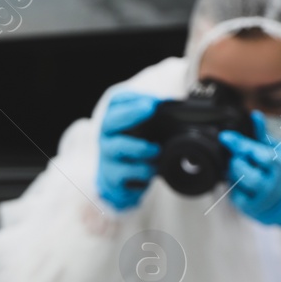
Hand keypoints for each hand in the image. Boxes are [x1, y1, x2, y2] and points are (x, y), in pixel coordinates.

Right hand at [96, 90, 162, 211]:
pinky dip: (142, 170)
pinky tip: (153, 169)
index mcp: (115, 120)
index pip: (117, 101)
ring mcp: (106, 157)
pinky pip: (124, 173)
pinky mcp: (111, 177)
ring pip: (117, 148)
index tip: (153, 101)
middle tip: (149, 108)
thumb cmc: (134, 153)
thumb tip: (174, 103)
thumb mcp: (143, 132)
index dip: (133, 97)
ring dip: (139, 146)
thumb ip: (155, 119)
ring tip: (156, 150)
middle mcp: (106, 136)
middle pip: (110, 120)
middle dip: (130, 112)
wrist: (120, 184)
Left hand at [220, 111, 280, 227]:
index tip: (225, 137)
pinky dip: (236, 187)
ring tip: (246, 169)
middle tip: (245, 157)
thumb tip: (254, 115)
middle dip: (238, 159)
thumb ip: (264, 136)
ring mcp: (263, 201)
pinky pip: (234, 196)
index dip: (242, 146)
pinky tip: (246, 184)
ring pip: (236, 182)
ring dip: (236, 172)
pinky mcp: (252, 211)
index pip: (261, 155)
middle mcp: (275, 187)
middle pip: (243, 170)